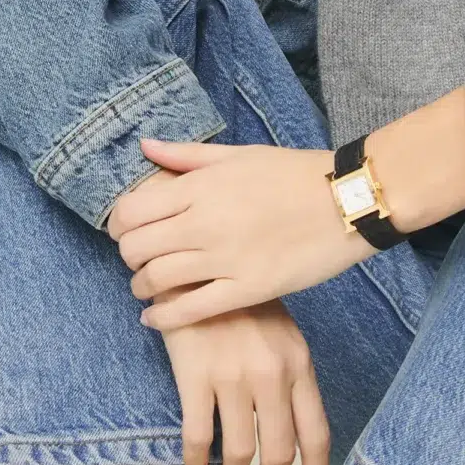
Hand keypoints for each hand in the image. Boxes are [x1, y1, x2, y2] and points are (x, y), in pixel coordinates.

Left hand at [106, 139, 369, 332]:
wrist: (347, 201)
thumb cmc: (294, 173)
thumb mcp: (238, 154)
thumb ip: (186, 155)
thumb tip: (145, 146)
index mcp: (199, 186)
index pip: (131, 211)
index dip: (118, 225)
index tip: (125, 231)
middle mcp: (204, 222)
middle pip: (136, 248)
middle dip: (128, 256)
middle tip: (137, 259)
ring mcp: (225, 258)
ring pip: (156, 280)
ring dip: (141, 286)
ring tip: (146, 287)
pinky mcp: (248, 288)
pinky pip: (190, 310)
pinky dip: (162, 318)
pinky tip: (154, 318)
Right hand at [151, 285, 331, 464]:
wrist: (195, 268)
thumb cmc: (239, 301)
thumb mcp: (281, 333)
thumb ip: (291, 375)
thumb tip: (292, 424)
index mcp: (299, 364)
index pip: (316, 433)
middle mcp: (272, 375)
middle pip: (280, 450)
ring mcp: (233, 376)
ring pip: (240, 449)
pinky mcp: (196, 376)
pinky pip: (199, 434)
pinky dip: (197, 460)